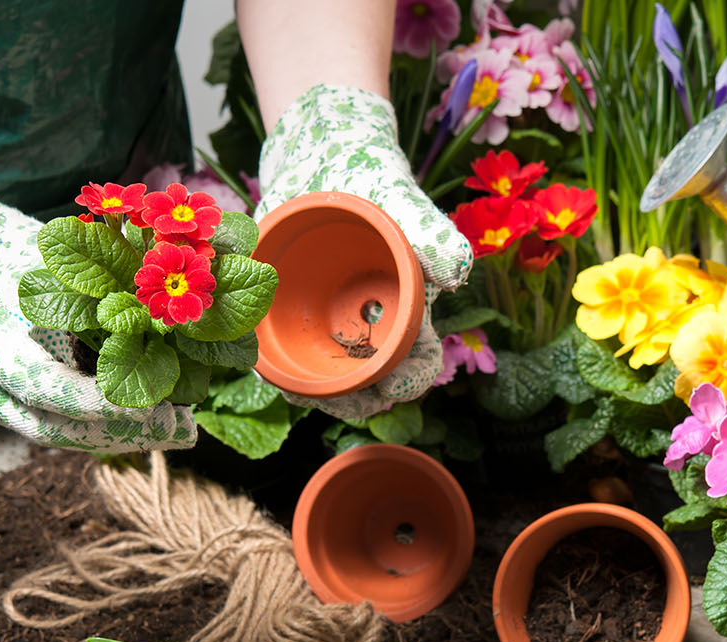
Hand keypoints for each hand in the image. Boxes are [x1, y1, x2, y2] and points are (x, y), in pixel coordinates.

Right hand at [0, 184, 196, 451]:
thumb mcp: (34, 256)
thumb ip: (86, 286)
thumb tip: (162, 310)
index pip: (45, 389)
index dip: (100, 404)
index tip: (153, 406)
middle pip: (55, 429)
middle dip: (122, 434)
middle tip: (183, 428)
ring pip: (57, 435)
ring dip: (119, 438)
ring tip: (178, 431)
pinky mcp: (2, 399)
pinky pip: (55, 425)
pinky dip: (99, 428)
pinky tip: (146, 422)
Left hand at [256, 84, 472, 420]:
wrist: (317, 154)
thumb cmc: (371, 176)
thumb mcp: (400, 199)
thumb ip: (431, 233)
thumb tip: (458, 271)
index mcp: (407, 310)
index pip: (418, 362)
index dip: (408, 383)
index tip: (390, 389)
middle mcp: (372, 325)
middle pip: (371, 384)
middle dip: (356, 402)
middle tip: (336, 400)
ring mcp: (331, 323)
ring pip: (329, 379)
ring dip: (316, 393)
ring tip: (298, 390)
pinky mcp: (292, 315)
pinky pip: (288, 356)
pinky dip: (280, 368)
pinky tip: (268, 367)